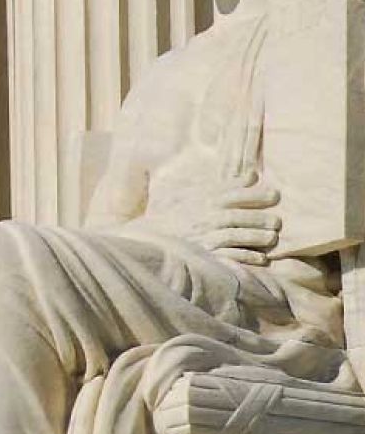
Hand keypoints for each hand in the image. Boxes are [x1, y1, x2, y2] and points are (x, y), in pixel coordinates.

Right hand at [153, 175, 280, 265]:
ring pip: (233, 236)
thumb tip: (254, 174)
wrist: (155, 238)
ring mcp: (204, 237)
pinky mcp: (204, 256)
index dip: (255, 194)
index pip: (232, 195)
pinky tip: (261, 258)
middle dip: (258, 218)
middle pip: (235, 216)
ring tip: (272, 238)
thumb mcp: (202, 194)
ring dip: (255, 237)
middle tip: (277, 222)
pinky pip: (226, 257)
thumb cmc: (184, 214)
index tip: (276, 195)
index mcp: (206, 201)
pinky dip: (244, 257)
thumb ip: (229, 186)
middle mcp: (205, 218)